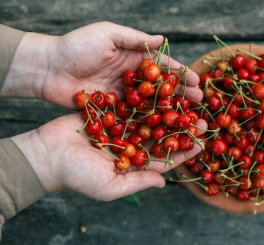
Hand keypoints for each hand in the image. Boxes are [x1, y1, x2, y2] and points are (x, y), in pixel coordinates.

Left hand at [1, 22, 201, 107]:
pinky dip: (147, 121)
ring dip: (169, 110)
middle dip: (180, 93)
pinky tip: (161, 129)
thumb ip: (134, 38)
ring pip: (151, 103)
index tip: (196, 82)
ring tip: (186, 118)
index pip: (162, 66)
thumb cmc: (76, 46)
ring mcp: (123, 94)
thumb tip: (162, 39)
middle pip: (161, 86)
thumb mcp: (106, 34)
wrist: (47, 68)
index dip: (180, 74)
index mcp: (132, 57)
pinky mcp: (112, 108)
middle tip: (199, 103)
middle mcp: (131, 76)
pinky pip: (134, 115)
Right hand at [11, 113, 206, 199]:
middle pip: (163, 135)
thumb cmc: (76, 175)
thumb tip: (163, 183)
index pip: (164, 158)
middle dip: (182, 128)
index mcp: (134, 164)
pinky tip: (163, 90)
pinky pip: (134, 105)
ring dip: (170, 110)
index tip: (201, 143)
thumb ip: (137, 182)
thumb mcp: (108, 186)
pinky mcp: (112, 113)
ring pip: (152, 118)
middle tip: (203, 119)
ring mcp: (123, 128)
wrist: (46, 153)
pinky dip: (148, 99)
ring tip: (188, 101)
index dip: (183, 152)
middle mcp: (131, 145)